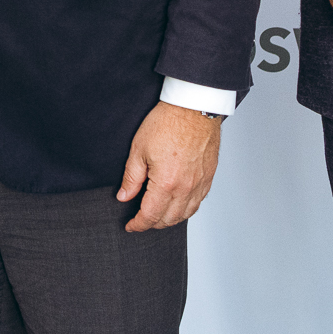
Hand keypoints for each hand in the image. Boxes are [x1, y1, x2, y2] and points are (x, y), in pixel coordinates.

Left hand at [117, 101, 224, 230]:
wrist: (194, 108)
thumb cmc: (167, 123)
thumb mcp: (138, 150)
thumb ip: (131, 178)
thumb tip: (124, 196)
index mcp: (166, 183)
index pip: (150, 215)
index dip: (138, 224)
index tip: (130, 225)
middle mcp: (186, 188)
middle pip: (168, 219)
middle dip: (153, 224)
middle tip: (141, 220)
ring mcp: (200, 184)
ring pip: (185, 214)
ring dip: (170, 220)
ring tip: (158, 216)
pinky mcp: (209, 177)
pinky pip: (198, 203)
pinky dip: (186, 210)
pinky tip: (178, 205)